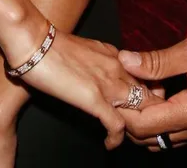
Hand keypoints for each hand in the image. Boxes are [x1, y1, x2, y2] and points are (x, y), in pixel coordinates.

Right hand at [17, 31, 161, 149]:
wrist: (35, 41)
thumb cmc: (51, 45)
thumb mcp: (85, 50)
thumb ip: (98, 62)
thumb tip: (99, 74)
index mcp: (115, 55)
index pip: (145, 77)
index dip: (150, 94)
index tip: (145, 107)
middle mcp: (117, 66)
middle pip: (149, 92)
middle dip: (151, 111)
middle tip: (144, 128)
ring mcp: (108, 82)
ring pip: (140, 107)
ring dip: (138, 126)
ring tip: (130, 138)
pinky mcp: (94, 98)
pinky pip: (117, 125)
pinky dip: (116, 138)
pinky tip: (110, 144)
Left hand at [118, 32, 186, 150]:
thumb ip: (159, 60)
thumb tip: (125, 61)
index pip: (142, 125)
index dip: (122, 108)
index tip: (113, 85)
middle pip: (148, 137)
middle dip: (129, 114)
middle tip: (123, 84)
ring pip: (161, 137)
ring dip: (145, 117)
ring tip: (139, 86)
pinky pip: (175, 132)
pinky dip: (160, 117)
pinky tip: (159, 91)